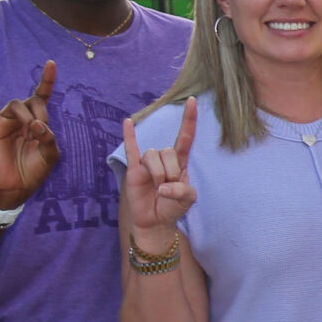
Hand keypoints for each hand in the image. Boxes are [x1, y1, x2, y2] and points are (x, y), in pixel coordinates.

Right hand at [0, 62, 61, 208]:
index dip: (47, 80)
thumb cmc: (34, 170)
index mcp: (37, 122)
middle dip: (41, 112)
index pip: (42, 97)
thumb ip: (49, 138)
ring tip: (30, 131)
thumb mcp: (50, 155)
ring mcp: (6, 121)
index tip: (51, 63)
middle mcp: (22, 118)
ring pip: (16, 104)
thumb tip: (37, 124)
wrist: (15, 187)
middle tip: (40, 130)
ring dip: (27, 115)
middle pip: (32, 100)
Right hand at [119, 100, 199, 243]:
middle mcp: (163, 159)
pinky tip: (128, 122)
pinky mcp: (133, 170)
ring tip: (157, 188)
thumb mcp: (187, 200)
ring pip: (152, 156)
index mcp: (180, 162)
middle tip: (168, 188)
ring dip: (157, 173)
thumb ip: (182, 191)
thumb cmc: (173, 207)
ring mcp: (147, 163)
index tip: (192, 101)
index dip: (189, 120)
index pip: (185, 137)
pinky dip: (129, 136)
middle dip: (171, 172)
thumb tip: (162, 186)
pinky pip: (131, 149)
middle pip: (168, 152)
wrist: (155, 221)